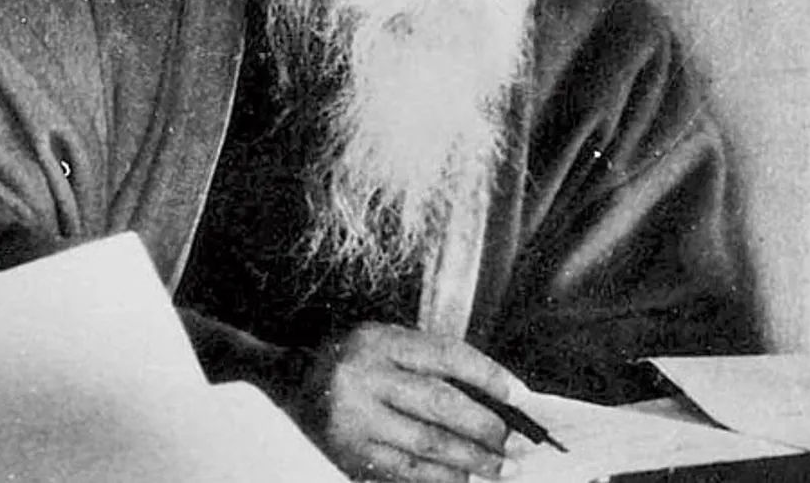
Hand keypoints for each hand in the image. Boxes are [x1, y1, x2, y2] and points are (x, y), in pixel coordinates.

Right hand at [296, 322, 517, 481]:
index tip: (519, 395)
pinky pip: (404, 471)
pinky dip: (438, 478)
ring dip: (469, 459)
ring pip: (426, 444)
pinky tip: (461, 480)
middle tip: (515, 442)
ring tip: (499, 468)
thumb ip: (432, 362)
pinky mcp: (349, 453)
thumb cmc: (354, 358)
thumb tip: (492, 396)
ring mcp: (356, 419)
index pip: (446, 355)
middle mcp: (367, 377)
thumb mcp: (388, 342)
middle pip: (440, 404)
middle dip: (485, 426)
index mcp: (382, 341)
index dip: (488, 375)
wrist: (289, 377)